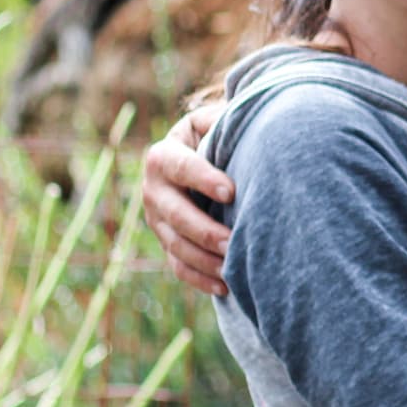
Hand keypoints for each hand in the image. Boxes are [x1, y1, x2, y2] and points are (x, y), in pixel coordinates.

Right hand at [144, 102, 230, 297]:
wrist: (202, 155)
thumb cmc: (218, 136)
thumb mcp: (217, 122)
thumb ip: (225, 121)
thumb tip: (252, 123)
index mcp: (164, 155)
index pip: (181, 167)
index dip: (203, 178)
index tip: (231, 191)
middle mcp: (154, 189)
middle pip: (173, 213)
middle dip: (203, 229)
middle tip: (232, 241)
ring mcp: (157, 220)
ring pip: (174, 244)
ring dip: (203, 260)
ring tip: (232, 269)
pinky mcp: (167, 242)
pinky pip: (178, 266)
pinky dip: (200, 278)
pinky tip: (225, 286)